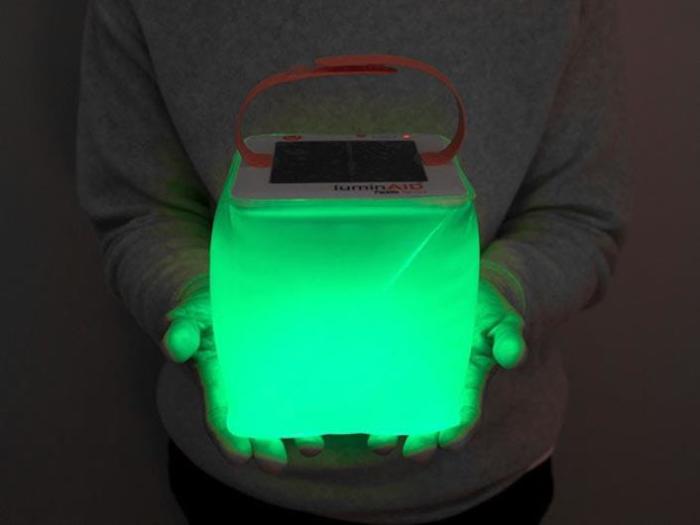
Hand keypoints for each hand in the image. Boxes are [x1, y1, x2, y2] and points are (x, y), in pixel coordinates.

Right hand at [161, 273, 325, 473]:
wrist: (228, 294)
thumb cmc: (204, 310)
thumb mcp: (189, 317)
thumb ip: (180, 331)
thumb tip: (172, 346)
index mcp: (215, 381)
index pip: (220, 413)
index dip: (227, 435)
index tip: (238, 456)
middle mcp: (243, 389)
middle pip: (254, 423)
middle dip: (264, 445)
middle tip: (276, 466)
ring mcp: (271, 381)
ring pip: (285, 413)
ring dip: (298, 433)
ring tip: (313, 447)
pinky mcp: (296, 367)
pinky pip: (311, 388)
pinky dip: (324, 405)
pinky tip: (341, 413)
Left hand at [367, 277, 526, 460]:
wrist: (448, 283)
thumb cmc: (481, 306)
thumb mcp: (499, 319)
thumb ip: (508, 339)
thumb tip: (515, 359)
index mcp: (469, 382)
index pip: (465, 413)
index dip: (459, 428)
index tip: (451, 441)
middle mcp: (439, 388)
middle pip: (430, 422)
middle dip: (423, 440)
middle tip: (414, 453)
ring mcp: (411, 377)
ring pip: (400, 412)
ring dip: (391, 432)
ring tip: (381, 444)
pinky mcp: (387, 362)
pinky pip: (375, 386)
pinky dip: (367, 402)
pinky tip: (357, 411)